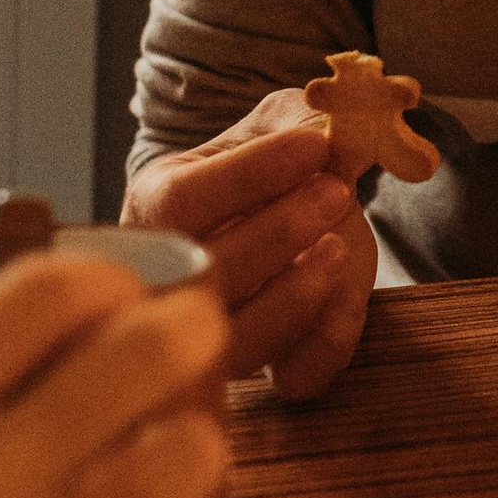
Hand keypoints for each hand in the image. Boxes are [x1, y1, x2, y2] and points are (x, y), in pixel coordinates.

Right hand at [123, 92, 376, 400]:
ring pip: (239, 342)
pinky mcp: (269, 369)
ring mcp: (210, 334)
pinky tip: (343, 293)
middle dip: (279, 232)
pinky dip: (326, 342)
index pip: (182, 201)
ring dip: (296, 296)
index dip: (251, 176)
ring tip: (339, 246)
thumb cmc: (273, 165)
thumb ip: (297, 119)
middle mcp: (167, 280)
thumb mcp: (278, 123)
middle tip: (335, 191)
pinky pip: (294, 377)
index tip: (314, 146)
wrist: (294, 208)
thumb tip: (325, 128)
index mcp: (154, 205)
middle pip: (205, 276)